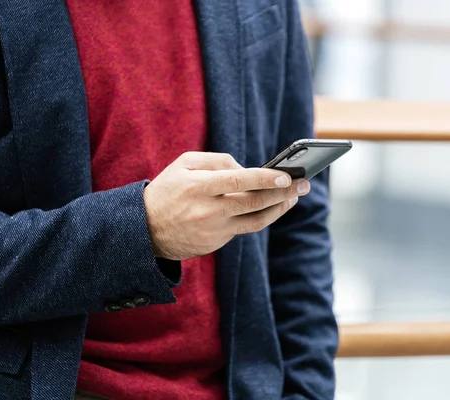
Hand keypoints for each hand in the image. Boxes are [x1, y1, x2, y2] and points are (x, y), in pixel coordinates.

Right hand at [143, 152, 310, 259]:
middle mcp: (207, 211)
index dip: (264, 179)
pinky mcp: (216, 244)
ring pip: (255, 221)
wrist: (144, 230)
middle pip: (254, 203)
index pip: (238, 182)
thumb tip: (246, 169)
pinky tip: (270, 206)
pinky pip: (242, 228)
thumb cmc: (167, 190)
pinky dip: (258, 216)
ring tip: (294, 197)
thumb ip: (216, 161)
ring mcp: (213, 231)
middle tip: (304, 184)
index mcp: (198, 187)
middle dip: (283, 193)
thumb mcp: (184, 164)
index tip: (286, 175)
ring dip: (279, 209)